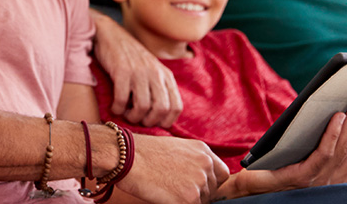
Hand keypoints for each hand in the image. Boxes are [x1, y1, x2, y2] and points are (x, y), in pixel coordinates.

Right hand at [92, 10, 181, 126]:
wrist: (110, 35)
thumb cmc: (130, 58)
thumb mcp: (151, 70)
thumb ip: (158, 88)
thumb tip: (159, 116)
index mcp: (166, 75)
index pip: (176, 106)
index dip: (166, 121)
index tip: (153, 122)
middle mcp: (155, 74)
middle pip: (161, 109)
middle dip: (149, 121)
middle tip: (137, 120)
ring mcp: (139, 72)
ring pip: (143, 107)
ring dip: (132, 117)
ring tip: (125, 114)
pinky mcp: (122, 71)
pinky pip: (122, 99)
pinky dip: (117, 108)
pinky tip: (114, 107)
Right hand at [112, 134, 227, 203]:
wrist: (125, 157)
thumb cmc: (142, 152)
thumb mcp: (175, 148)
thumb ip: (192, 161)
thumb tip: (197, 178)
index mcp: (203, 151)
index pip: (222, 174)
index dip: (210, 182)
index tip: (196, 185)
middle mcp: (205, 165)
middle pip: (212, 190)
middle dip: (198, 193)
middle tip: (175, 188)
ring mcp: (199, 182)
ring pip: (202, 201)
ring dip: (187, 200)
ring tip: (166, 190)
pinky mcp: (189, 199)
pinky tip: (164, 196)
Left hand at [218, 95, 346, 198]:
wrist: (254, 187)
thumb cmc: (284, 167)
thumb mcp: (314, 157)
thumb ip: (338, 150)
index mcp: (342, 176)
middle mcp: (334, 180)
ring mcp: (319, 180)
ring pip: (345, 149)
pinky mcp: (300, 177)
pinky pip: (322, 154)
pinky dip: (332, 134)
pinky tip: (337, 116)